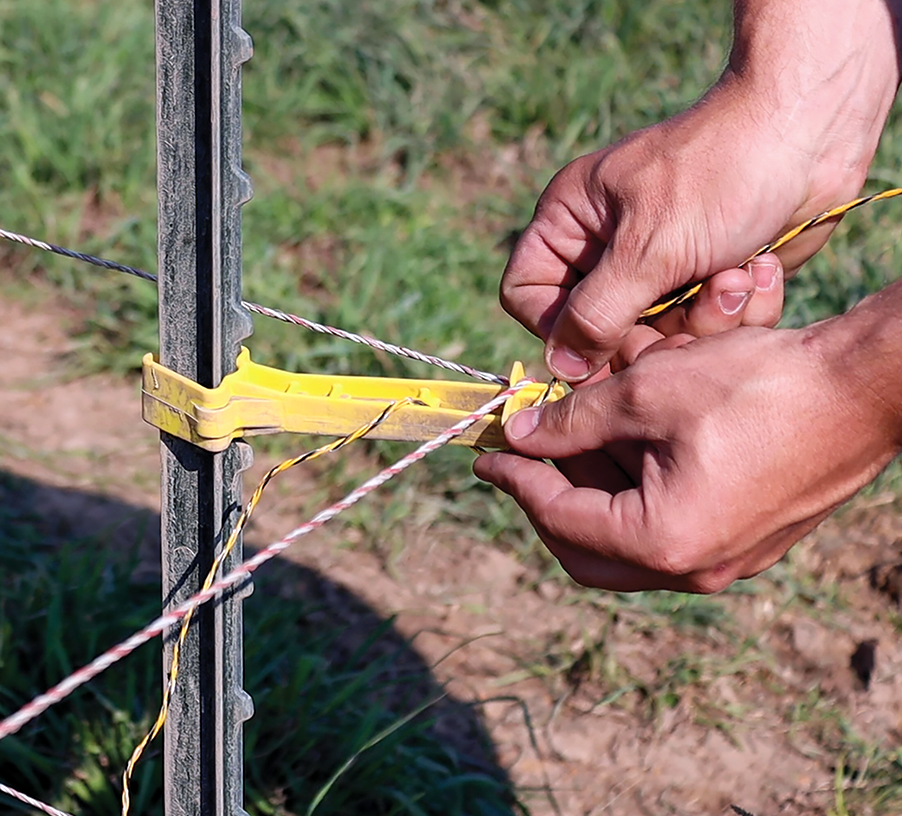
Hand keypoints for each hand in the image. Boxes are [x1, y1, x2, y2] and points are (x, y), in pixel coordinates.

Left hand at [473, 324, 901, 593]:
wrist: (866, 388)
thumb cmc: (759, 385)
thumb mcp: (647, 392)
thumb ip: (571, 421)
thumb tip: (517, 435)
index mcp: (662, 541)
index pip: (560, 519)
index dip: (516, 481)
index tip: (487, 453)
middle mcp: (694, 567)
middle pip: (587, 551)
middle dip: (548, 499)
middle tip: (522, 455)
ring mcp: (726, 558)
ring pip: (627, 538)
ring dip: (592, 488)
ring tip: (569, 432)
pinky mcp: (748, 537)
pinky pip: (668, 524)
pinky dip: (634, 487)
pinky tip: (622, 438)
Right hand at [502, 1, 899, 381]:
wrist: (813, 136)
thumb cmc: (722, 172)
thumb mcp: (649, 248)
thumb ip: (596, 315)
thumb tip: (560, 368)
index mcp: (571, 220)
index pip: (527, 293)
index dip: (556, 328)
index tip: (600, 345)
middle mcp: (606, 246)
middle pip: (594, 329)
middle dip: (648, 330)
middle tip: (687, 313)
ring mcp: (656, 267)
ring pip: (652, 336)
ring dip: (700, 320)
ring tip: (734, 278)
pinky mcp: (703, 281)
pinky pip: (699, 328)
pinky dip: (732, 310)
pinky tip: (754, 273)